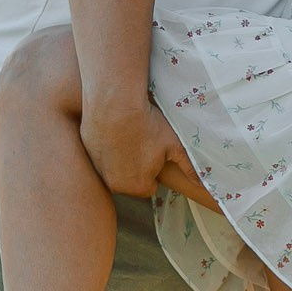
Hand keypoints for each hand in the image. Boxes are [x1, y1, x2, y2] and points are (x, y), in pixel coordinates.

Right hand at [80, 98, 197, 198]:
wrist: (114, 103)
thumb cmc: (148, 125)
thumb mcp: (174, 145)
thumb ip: (189, 168)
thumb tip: (205, 184)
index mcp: (138, 187)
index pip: (149, 185)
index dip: (153, 168)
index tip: (154, 151)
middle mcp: (116, 185)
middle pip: (131, 179)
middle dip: (136, 166)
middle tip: (141, 142)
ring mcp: (98, 169)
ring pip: (114, 168)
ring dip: (120, 158)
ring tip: (128, 135)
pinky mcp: (87, 153)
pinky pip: (100, 155)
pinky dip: (106, 147)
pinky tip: (114, 131)